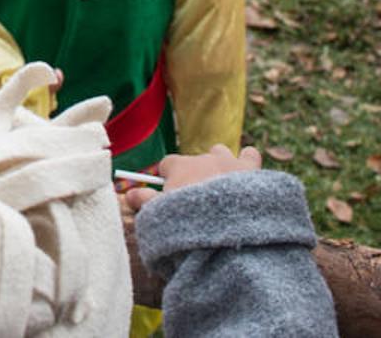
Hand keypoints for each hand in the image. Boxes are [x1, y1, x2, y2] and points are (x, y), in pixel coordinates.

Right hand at [121, 145, 260, 211]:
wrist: (229, 227)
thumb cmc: (188, 221)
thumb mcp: (159, 214)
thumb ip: (143, 201)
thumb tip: (128, 194)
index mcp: (180, 166)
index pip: (168, 164)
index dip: (167, 178)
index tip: (169, 194)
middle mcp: (203, 158)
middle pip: (195, 159)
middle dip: (194, 174)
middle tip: (196, 199)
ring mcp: (228, 162)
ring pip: (221, 152)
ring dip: (219, 164)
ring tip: (221, 186)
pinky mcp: (251, 170)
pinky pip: (250, 155)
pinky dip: (247, 163)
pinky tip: (248, 177)